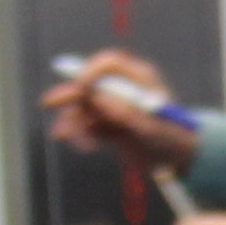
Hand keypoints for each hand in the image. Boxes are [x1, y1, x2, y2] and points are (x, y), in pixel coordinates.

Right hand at [43, 44, 196, 173]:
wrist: (178, 161)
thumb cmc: (172, 139)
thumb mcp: (151, 128)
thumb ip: (125, 112)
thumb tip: (98, 99)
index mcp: (140, 79)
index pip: (110, 64)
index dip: (92, 71)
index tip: (80, 87)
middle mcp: (124, 89)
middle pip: (90, 84)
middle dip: (69, 94)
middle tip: (47, 104)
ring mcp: (116, 105)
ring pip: (84, 107)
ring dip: (74, 123)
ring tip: (75, 142)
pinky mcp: (109, 124)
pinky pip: (87, 124)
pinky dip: (81, 134)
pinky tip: (86, 147)